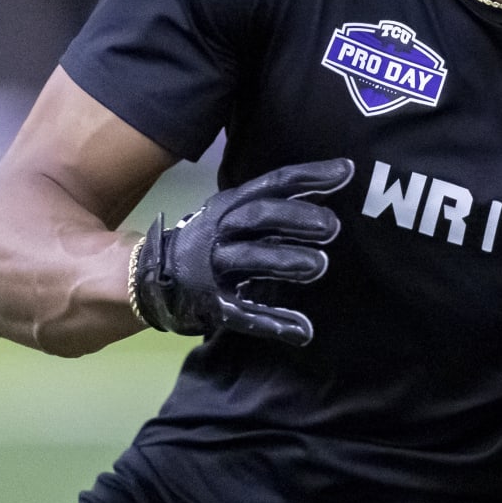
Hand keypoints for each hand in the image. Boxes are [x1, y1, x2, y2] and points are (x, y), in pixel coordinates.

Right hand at [130, 158, 352, 343]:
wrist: (155, 277)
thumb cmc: (214, 240)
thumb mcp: (236, 213)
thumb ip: (277, 204)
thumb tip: (336, 182)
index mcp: (231, 205)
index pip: (273, 184)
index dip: (309, 176)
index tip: (346, 171)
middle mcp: (221, 231)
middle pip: (259, 217)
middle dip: (295, 218)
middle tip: (332, 226)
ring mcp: (214, 268)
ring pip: (250, 260)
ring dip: (285, 261)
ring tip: (319, 265)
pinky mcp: (213, 304)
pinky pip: (244, 314)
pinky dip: (273, 323)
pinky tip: (303, 330)